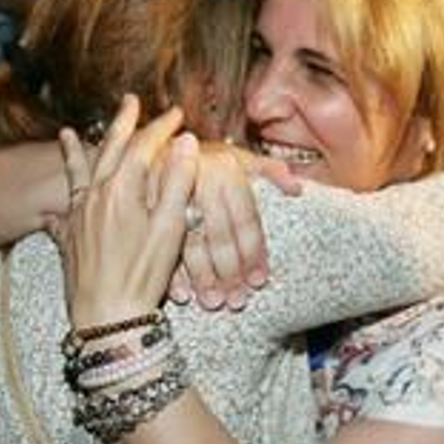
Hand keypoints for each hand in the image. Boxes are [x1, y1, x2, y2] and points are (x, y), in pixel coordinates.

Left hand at [53, 94, 196, 327]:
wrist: (106, 317)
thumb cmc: (141, 276)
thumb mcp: (169, 228)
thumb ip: (177, 182)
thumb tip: (186, 143)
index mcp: (121, 190)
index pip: (143, 146)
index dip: (160, 127)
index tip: (175, 113)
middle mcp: (94, 196)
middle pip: (108, 150)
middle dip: (121, 123)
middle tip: (129, 102)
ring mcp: (77, 216)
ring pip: (77, 173)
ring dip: (75, 151)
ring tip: (67, 133)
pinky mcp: (68, 238)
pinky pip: (61, 206)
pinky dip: (60, 195)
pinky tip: (55, 198)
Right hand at [169, 141, 292, 310]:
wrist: (157, 142)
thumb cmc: (205, 156)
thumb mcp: (238, 155)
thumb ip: (269, 170)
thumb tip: (297, 188)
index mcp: (226, 169)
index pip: (245, 219)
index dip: (254, 252)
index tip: (259, 280)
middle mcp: (200, 179)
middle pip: (219, 234)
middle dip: (230, 271)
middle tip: (237, 300)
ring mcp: (170, 193)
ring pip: (190, 241)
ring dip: (202, 277)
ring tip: (214, 302)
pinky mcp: (146, 204)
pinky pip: (159, 242)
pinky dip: (170, 271)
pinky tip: (181, 294)